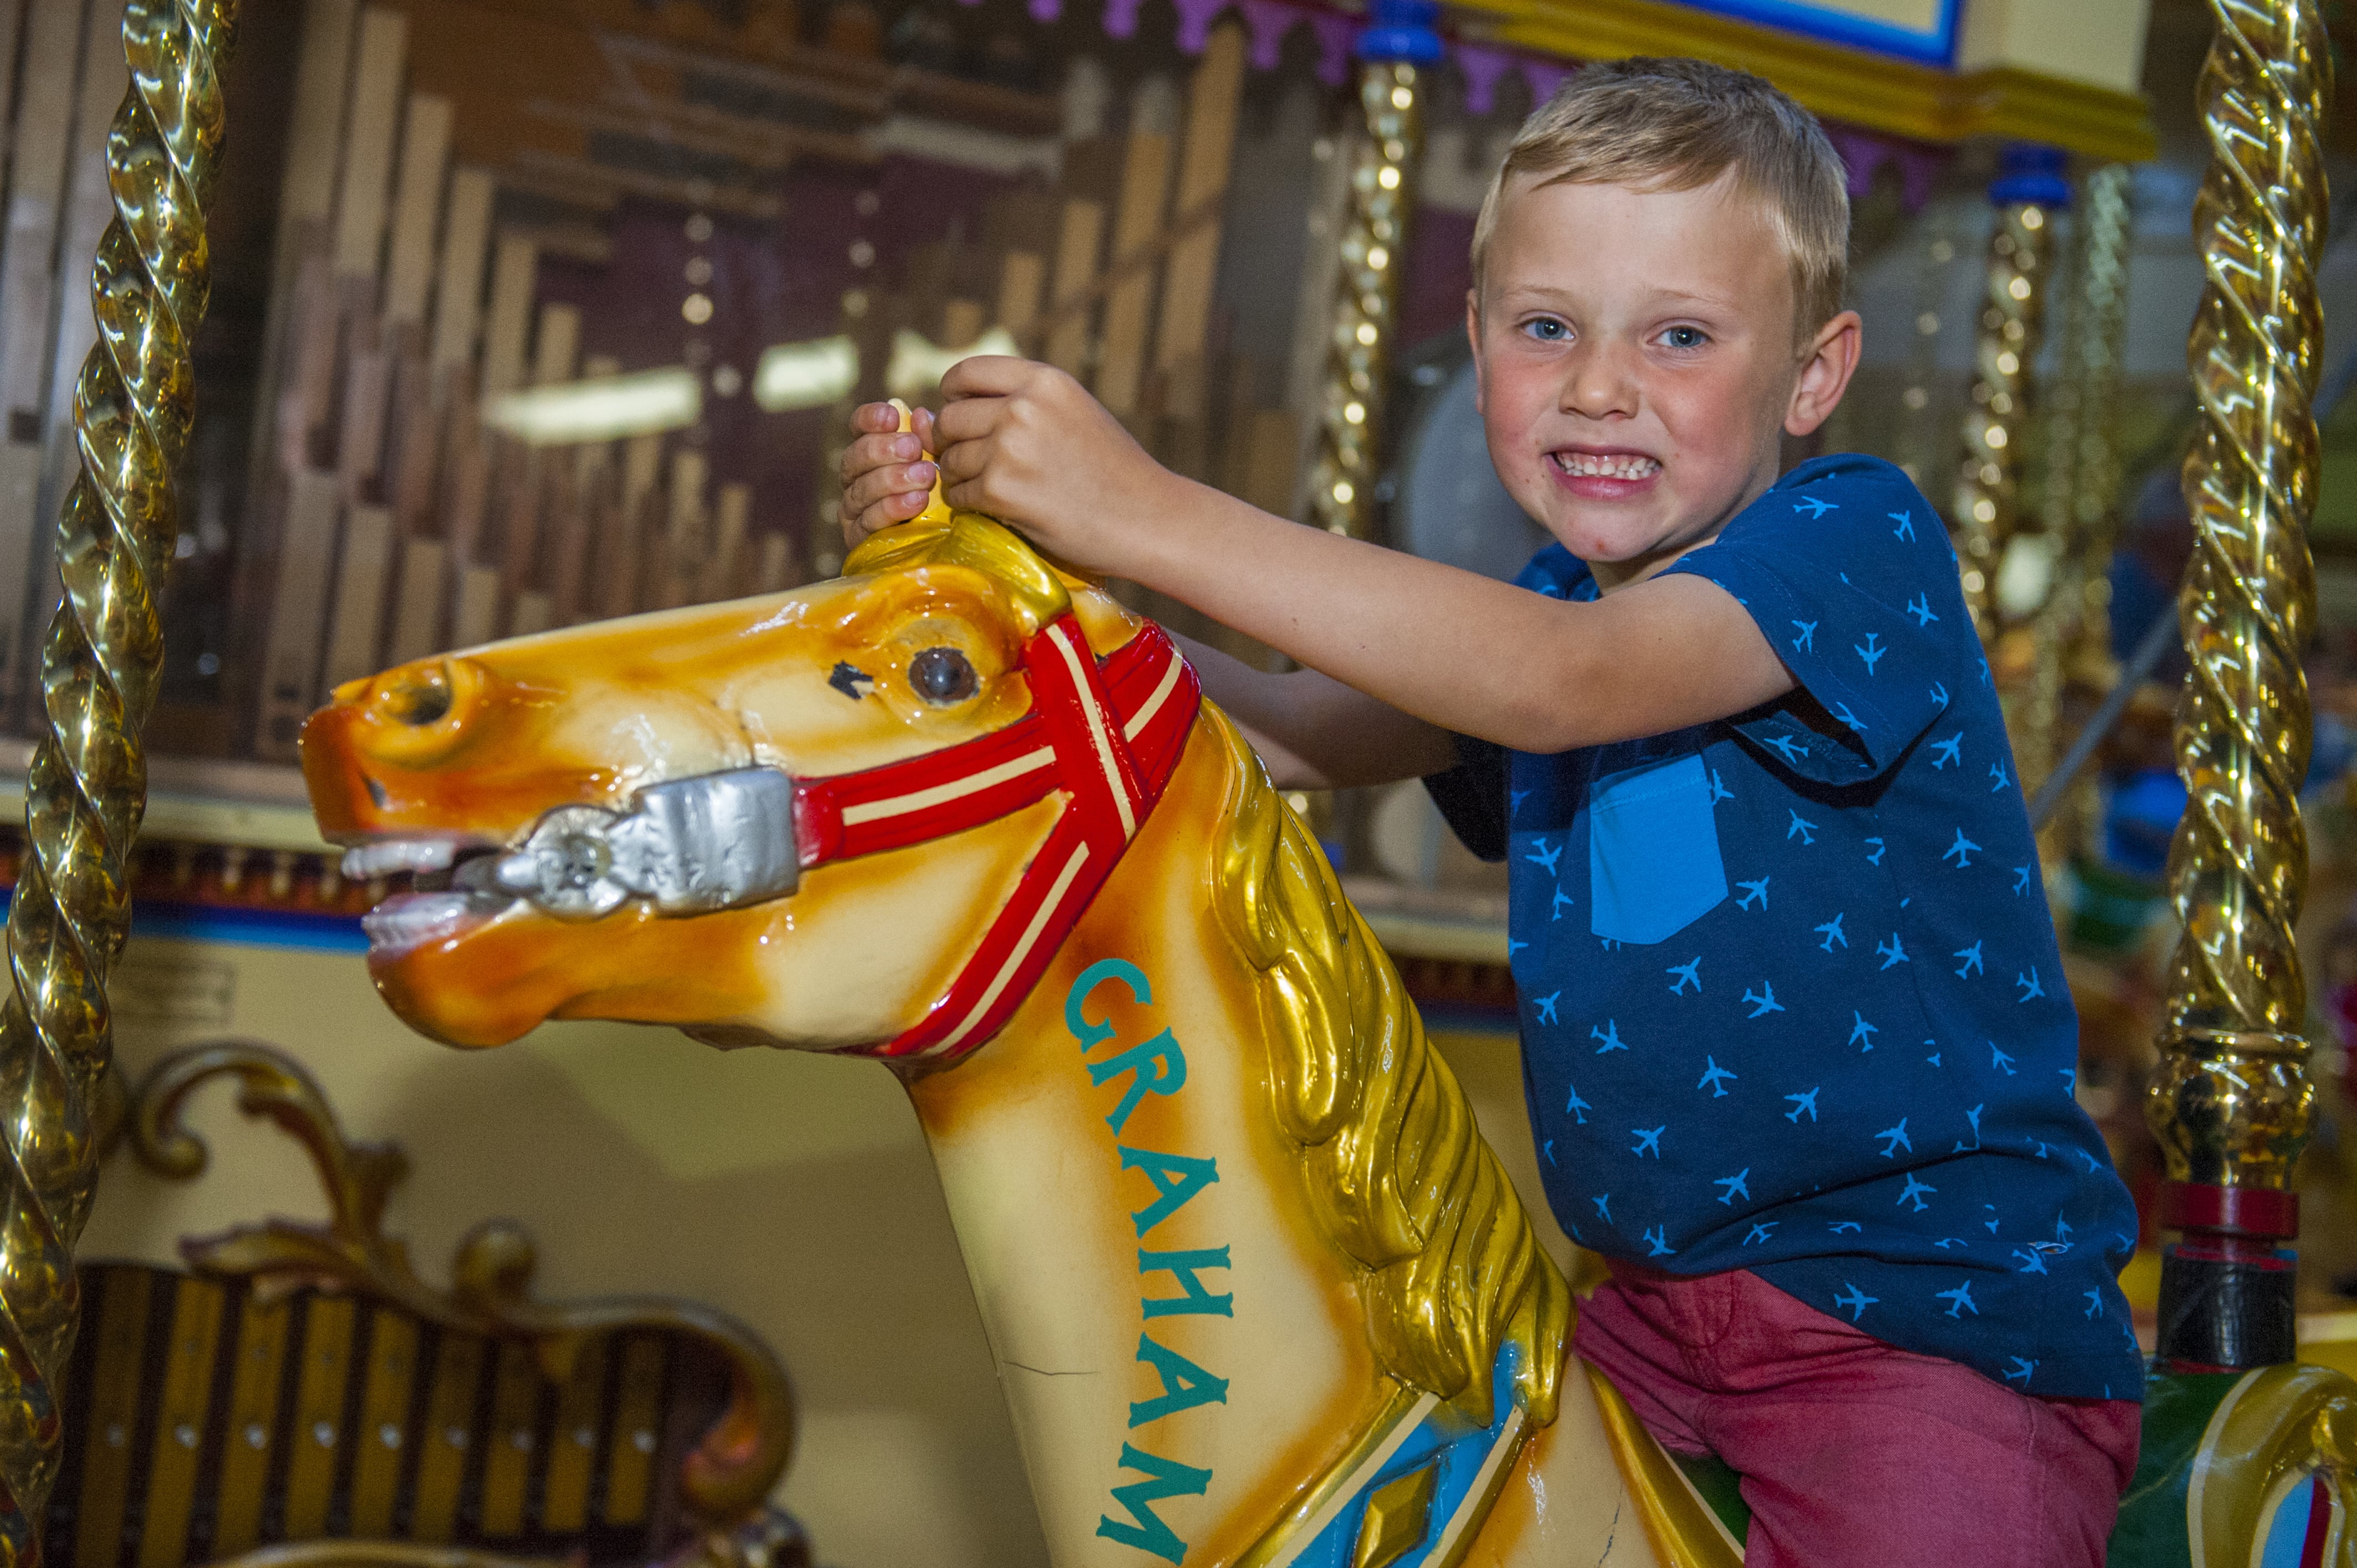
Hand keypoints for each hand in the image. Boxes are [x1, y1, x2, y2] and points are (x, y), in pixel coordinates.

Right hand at [838, 401, 941, 547]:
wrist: (943, 546)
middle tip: (914, 448)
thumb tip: (919, 415)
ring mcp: (853, 509)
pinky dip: (892, 509)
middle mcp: (855, 479)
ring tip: (924, 476)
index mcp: (871, 454)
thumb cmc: (941, 496)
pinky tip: (916, 501)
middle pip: (854, 458)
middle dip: (884, 450)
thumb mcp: (938, 463)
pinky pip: (868, 521)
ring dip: (892, 479)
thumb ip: (929, 439)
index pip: (858, 428)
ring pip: (861, 489)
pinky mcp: (858, 538)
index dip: (869, 419)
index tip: (892, 416)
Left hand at [932, 357, 1180, 575]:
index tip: (958, 414)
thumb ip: (1016, 404)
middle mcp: (1023, 407)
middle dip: (953, 443)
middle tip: (974, 463)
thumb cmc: (1112, 471)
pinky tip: (996, 509)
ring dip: (961, 478)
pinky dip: (967, 505)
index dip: (952, 395)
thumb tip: (932, 415)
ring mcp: (1009, 448)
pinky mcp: (1001, 491)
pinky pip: (957, 495)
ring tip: (994, 489)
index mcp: (1044, 381)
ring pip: (950, 460)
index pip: (967, 373)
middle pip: (950, 419)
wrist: (1148, 519)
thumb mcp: (1072, 414)